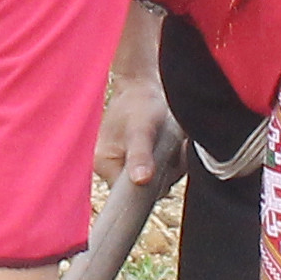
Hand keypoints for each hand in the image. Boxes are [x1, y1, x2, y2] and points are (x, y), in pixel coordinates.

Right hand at [94, 64, 179, 186]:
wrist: (146, 84)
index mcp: (105, 164)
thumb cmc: (140, 103)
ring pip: (158, 182)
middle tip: (173, 149)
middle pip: (146, 190)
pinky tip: (175, 145)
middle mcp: (114, 169)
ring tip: (174, 143)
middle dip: (165, 173)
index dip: (149, 188)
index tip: (164, 167)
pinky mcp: (144, 161)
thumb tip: (140, 180)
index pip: (128, 195)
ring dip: (173, 167)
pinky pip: (164, 172)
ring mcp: (130, 166)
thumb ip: (140, 154)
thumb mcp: (141, 128)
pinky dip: (175, 161)